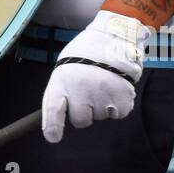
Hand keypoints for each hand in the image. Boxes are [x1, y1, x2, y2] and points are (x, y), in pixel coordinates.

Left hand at [42, 10, 148, 143]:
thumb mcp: (66, 66)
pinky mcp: (121, 98)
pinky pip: (118, 114)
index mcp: (62, 80)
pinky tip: (115, 87)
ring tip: (104, 82)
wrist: (114, 35)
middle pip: (80, 120)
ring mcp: (101, 95)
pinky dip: (118, 105)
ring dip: (102, 105)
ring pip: (100, 117)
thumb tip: (62, 113)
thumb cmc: (87, 52)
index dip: (52, 127)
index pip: (53, 110)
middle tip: (89, 91)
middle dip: (85, 111)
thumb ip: (62, 90)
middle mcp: (80, 90)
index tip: (53, 137)